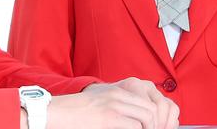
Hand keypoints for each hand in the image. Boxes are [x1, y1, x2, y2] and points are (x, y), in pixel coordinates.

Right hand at [45, 78, 178, 128]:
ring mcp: (115, 106)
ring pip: (147, 117)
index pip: (148, 100)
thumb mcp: (100, 101)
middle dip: (156, 125)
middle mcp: (118, 95)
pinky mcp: (110, 118)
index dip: (156, 117)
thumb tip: (136, 120)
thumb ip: (118, 104)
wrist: (59, 112)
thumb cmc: (77, 111)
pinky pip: (135, 127)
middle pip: (152, 108)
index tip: (155, 127)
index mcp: (117, 91)